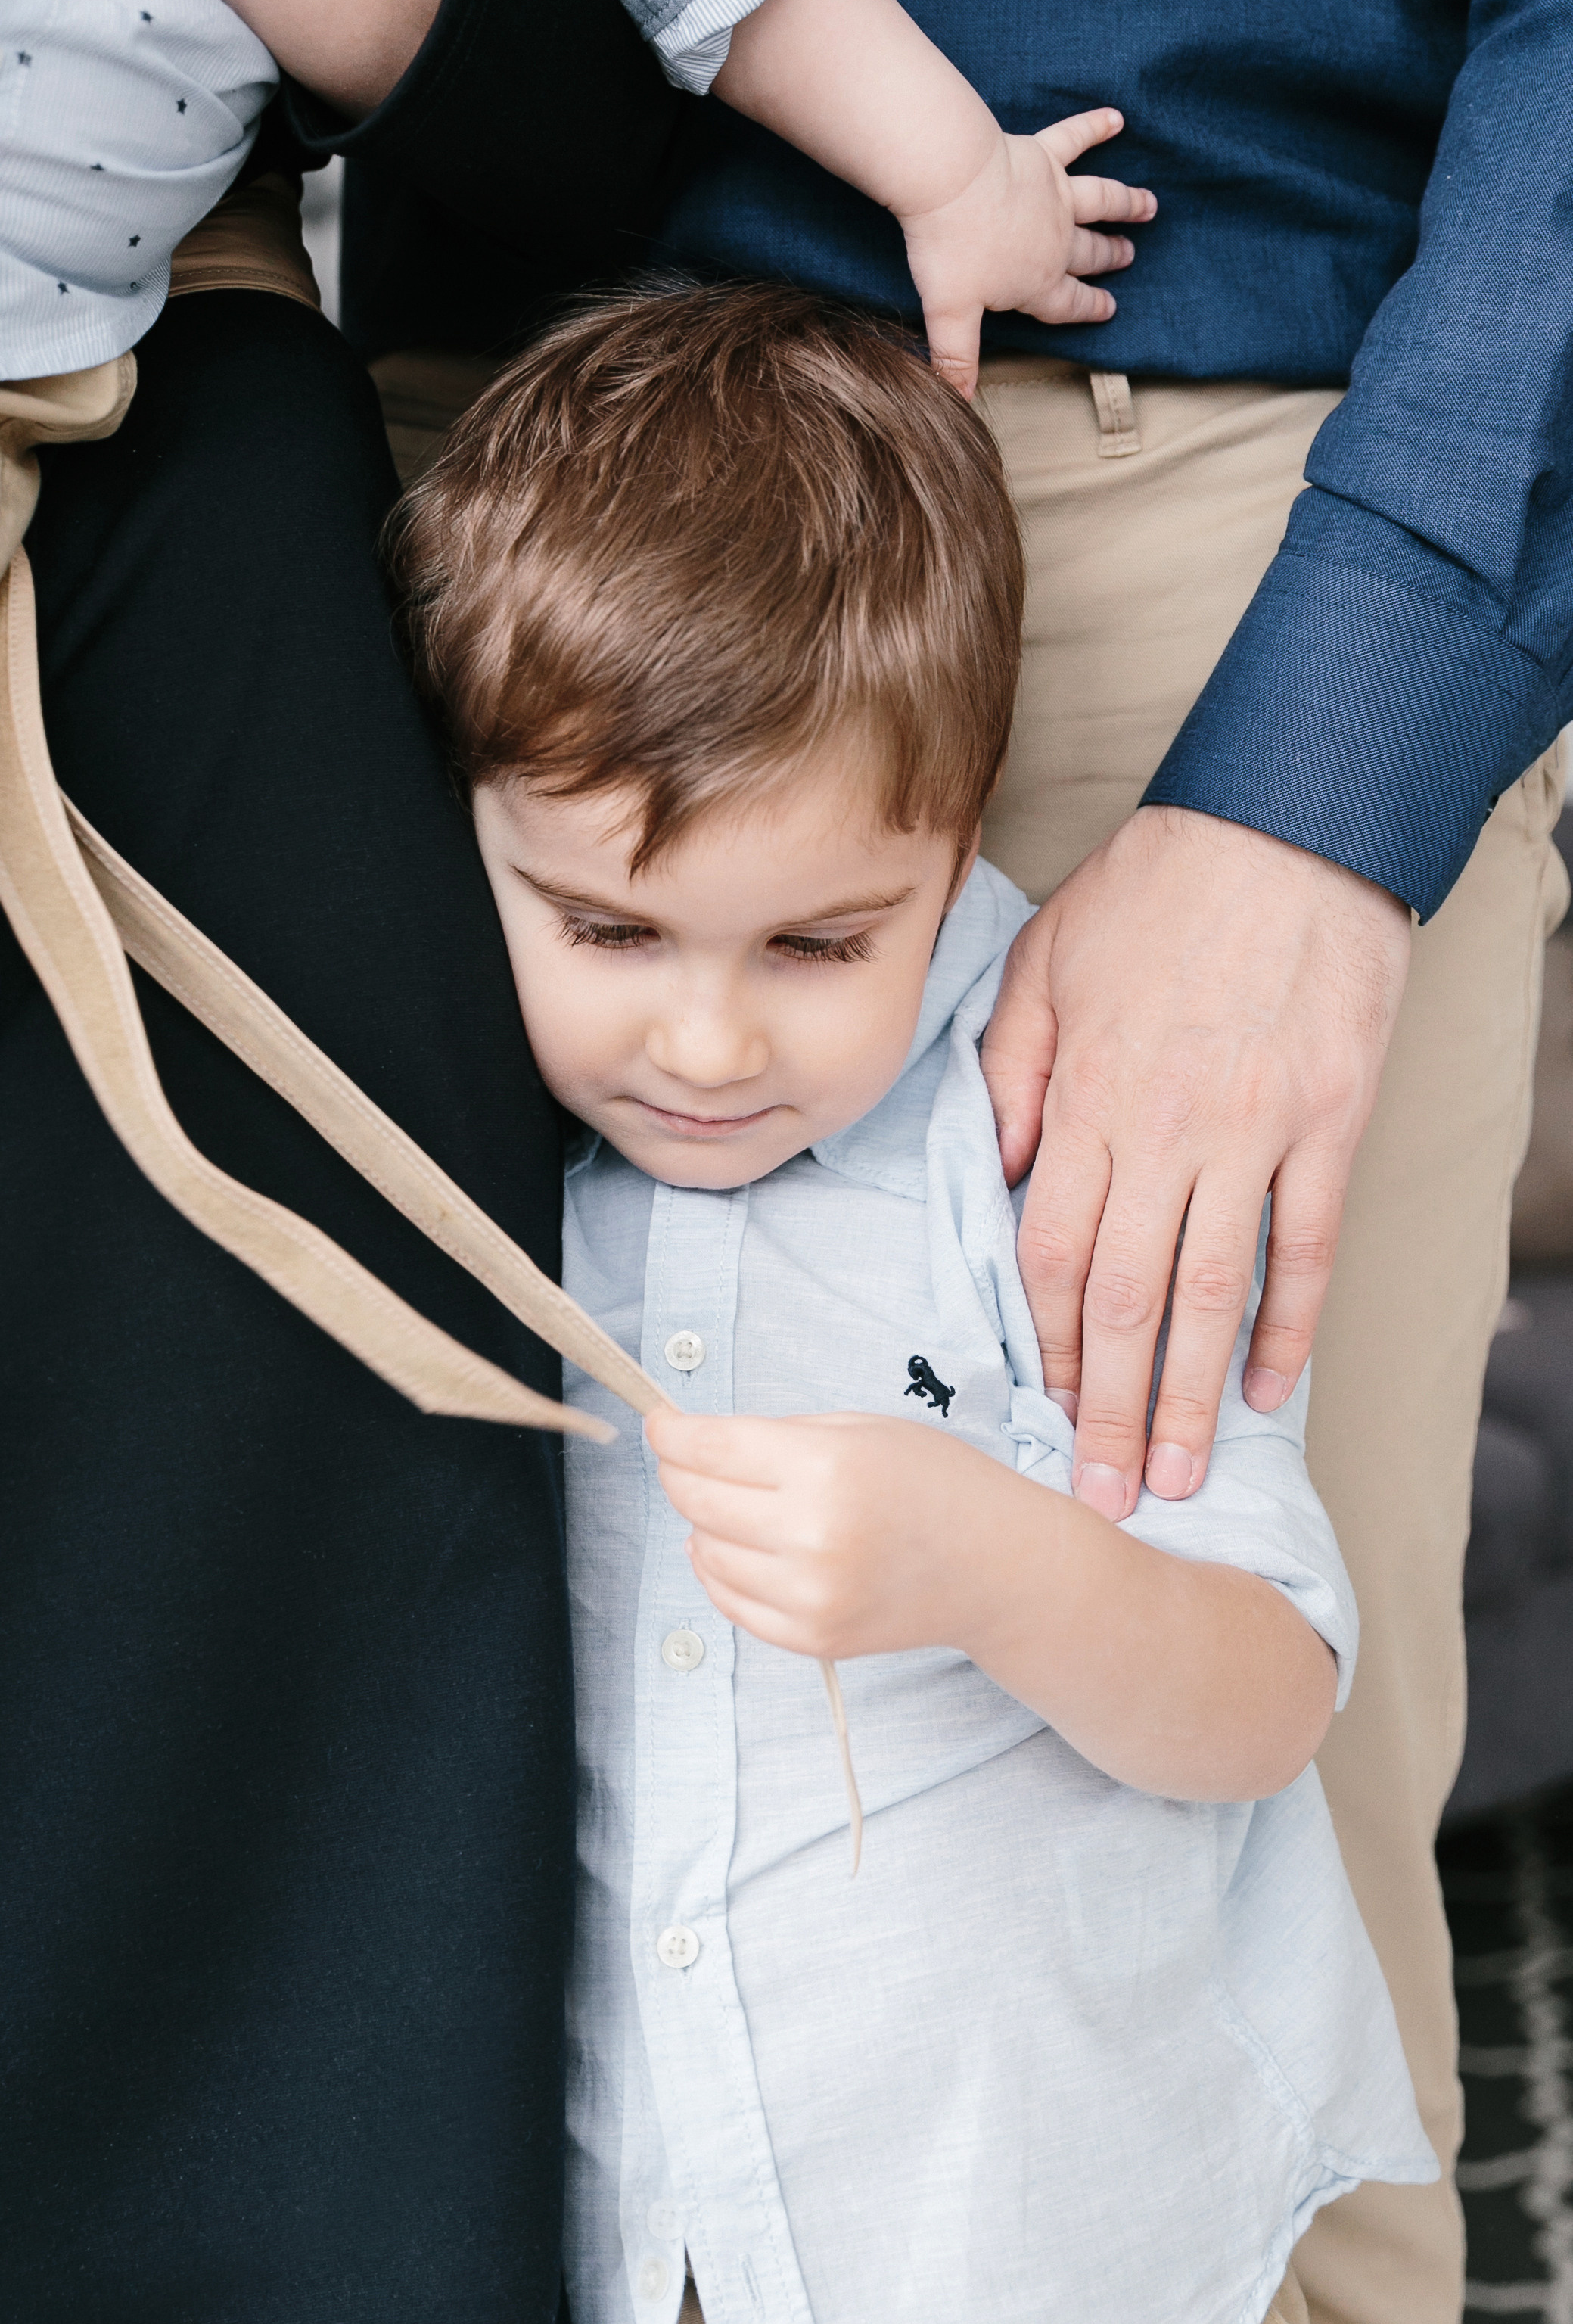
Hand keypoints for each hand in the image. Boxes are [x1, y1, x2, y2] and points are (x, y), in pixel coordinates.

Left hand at [650, 1404, 1007, 1663]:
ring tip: (734, 1506)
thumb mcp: (858, 1428)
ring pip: (705, 1552)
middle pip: (696, 1499)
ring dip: (702, 1524)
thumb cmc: (933, 1482)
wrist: (996, 1565)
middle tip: (684, 1459)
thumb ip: (774, 1436)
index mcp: (825, 1467)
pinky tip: (740, 1548)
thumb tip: (694, 1445)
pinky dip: (720, 1571)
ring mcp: (812, 1596)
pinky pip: (730, 1603)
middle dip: (678, 1472)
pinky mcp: (814, 1638)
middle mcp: (813, 1535)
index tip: (659, 1424)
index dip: (669, 1433)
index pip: (709, 1448)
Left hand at [711, 0, 1151, 400]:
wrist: (949, 181)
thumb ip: (957, 358)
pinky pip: (1075, 138)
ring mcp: (1055, 195)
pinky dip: (1096, 126)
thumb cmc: (949, 248)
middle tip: (1128, 255)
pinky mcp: (1043, 155)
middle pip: (1088, 253)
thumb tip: (957, 405)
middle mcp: (1056, 239)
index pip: (1067, 302)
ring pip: (1100, 201)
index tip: (1109, 309)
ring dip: (1125, 204)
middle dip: (1108, 257)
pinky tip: (1116, 117)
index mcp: (1036, 281)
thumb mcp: (950, 313)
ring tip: (1149, 205)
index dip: (1088, 308)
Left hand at [981, 806, 1411, 1521]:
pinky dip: (1288, 1323)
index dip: (1044, 1343)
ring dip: (1192, 1394)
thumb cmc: (1155, 889)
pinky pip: (1306, 1244)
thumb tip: (995, 1173)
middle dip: (1109, 1407)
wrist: (1288, 827)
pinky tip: (1268, 1387)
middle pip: (1127, 1297)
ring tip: (1178, 1474)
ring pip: (1213, 1292)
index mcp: (1088, 1095)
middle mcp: (1167, 1128)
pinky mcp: (1328, 1122)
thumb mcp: (1043, 962)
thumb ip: (1011, 1075)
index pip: (1053, 1251)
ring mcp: (1255, 1131)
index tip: (1038, 1412)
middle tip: (1101, 1496)